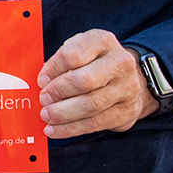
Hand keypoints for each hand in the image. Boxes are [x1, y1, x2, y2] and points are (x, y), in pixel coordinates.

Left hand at [38, 30, 158, 137]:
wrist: (131, 78)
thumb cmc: (94, 63)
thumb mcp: (80, 50)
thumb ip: (61, 62)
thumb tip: (42, 83)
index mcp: (103, 42)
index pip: (73, 55)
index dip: (53, 69)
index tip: (41, 81)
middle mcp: (120, 63)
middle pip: (84, 81)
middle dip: (58, 92)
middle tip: (43, 99)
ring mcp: (127, 88)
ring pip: (91, 105)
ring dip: (63, 113)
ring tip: (46, 116)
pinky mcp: (127, 111)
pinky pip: (95, 123)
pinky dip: (71, 128)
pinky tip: (55, 130)